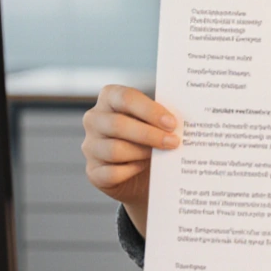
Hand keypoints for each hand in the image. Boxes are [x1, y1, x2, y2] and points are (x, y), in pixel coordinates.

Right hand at [82, 85, 178, 236]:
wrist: (144, 172)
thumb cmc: (152, 137)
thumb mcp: (156, 121)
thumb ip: (162, 117)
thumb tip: (180, 123)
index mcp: (110, 97)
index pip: (125, 98)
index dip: (150, 110)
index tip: (172, 123)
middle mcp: (94, 119)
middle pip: (118, 124)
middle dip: (150, 134)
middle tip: (174, 142)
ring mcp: (90, 146)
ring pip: (115, 150)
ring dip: (142, 153)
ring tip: (161, 155)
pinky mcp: (93, 172)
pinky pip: (112, 173)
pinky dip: (132, 171)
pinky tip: (144, 167)